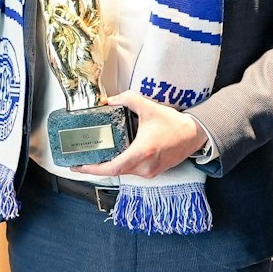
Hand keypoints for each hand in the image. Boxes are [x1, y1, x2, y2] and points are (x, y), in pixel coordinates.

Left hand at [73, 92, 205, 178]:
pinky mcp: (153, 172)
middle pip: (115, 171)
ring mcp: (150, 171)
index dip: (93, 169)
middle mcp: (145, 166)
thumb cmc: (174, 124)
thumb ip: (128, 99)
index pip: (113, 167)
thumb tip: (110, 100)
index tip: (78, 166)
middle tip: (81, 160)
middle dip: (97, 167)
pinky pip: (132, 171)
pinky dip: (121, 165)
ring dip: (110, 166)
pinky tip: (113, 157)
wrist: (194, 135)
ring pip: (124, 172)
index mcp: (142, 152)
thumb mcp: (149, 108)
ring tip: (94, 158)